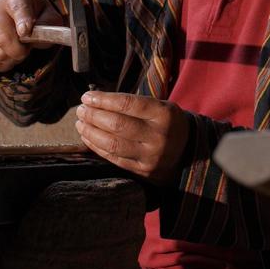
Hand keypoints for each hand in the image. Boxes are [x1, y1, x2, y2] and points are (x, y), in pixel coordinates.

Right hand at [0, 0, 62, 72]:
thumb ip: (48, 26)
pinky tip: (8, 53)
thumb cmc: (35, 16)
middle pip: (4, 38)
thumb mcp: (49, 16)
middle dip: (20, 50)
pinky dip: (4, 63)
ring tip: (17, 48)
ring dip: (13, 58)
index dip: (22, 22)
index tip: (25, 32)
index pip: (18, 9)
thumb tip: (35, 38)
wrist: (13, 16)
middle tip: (27, 48)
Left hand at [75, 92, 189, 183]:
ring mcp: (150, 156)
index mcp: (164, 115)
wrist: (189, 153)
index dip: (104, 99)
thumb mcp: (161, 107)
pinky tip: (88, 138)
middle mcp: (158, 136)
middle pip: (117, 124)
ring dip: (91, 132)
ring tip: (80, 123)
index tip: (87, 96)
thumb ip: (134, 104)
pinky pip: (114, 158)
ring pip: (112, 144)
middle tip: (81, 110)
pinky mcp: (143, 172)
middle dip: (93, 116)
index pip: (128, 104)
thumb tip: (97, 100)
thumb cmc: (167, 124)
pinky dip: (97, 147)